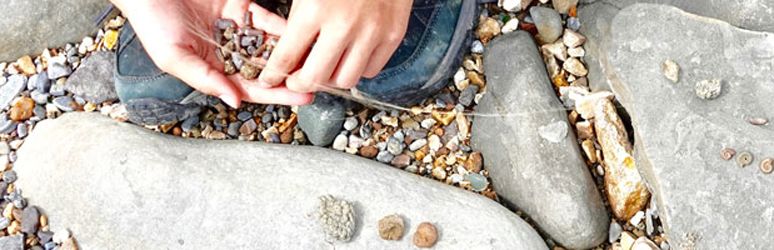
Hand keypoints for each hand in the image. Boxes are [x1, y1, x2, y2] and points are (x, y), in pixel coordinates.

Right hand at [111, 0, 313, 107]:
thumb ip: (205, 79)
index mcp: (213, 70)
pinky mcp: (241, 6)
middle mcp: (227, 52)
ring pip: (271, 45)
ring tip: (318, 61)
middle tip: (320, 81)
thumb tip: (235, 102)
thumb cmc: (152, 21)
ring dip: (294, 53)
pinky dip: (284, 27)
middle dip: (293, 76)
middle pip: (268, 70)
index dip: (278, 95)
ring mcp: (236, 29)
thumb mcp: (173, 56)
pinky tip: (302, 34)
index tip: (303, 98)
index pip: (251, 88)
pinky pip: (267, 19)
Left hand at [258, 0, 412, 92]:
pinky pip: (371, 70)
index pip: (286, 57)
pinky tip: (350, 56)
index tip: (269, 80)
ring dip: (331, 78)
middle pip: (315, 78)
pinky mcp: (393, 35)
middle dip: (300, 82)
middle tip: (296, 78)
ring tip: (326, 66)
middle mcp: (344, 25)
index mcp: (315, 9)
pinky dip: (358, 69)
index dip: (273, 74)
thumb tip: (287, 53)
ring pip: (345, 80)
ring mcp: (371, 32)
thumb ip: (296, 19)